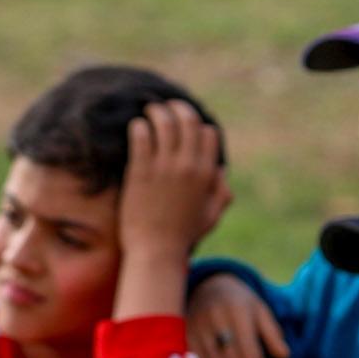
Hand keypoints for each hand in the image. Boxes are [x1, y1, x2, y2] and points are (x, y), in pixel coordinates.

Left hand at [115, 101, 224, 320]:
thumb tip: (221, 170)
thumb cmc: (183, 236)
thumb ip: (221, 193)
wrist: (156, 251)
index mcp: (206, 174)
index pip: (207, 133)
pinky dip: (140, 126)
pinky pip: (141, 135)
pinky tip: (137, 126)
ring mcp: (163, 167)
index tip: (187, 124)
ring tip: (149, 111)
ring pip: (164, 122)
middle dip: (178, 108)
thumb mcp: (211, 216)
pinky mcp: (140, 170)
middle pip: (187, 120)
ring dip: (157, 111)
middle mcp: (188, 166)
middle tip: (167, 106)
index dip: (198, 125)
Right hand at [187, 271, 284, 357]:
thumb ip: (272, 334)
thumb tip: (285, 356)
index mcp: (237, 311)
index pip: (247, 346)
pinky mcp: (188, 332)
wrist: (209, 286)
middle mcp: (216, 318)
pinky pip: (199, 355)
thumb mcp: (261, 311)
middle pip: (230, 356)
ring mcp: (199, 325)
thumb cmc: (241, 303)